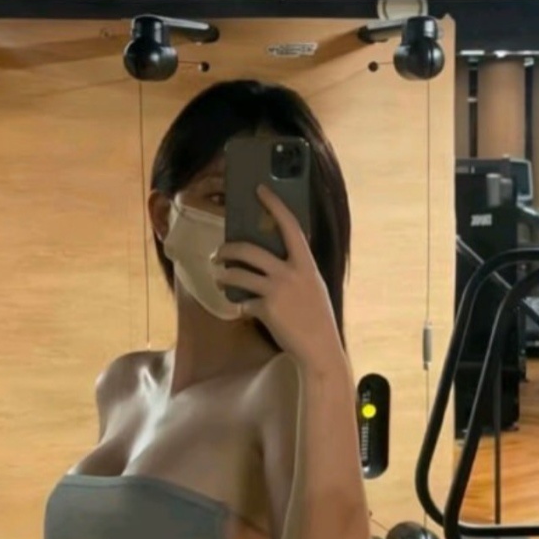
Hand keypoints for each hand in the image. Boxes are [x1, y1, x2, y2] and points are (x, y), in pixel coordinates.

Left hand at [211, 186, 341, 366]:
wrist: (319, 348)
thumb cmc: (317, 319)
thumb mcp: (313, 288)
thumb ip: (297, 273)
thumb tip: (273, 263)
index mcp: (306, 264)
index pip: (290, 226)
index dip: (274, 205)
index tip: (259, 189)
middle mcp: (290, 273)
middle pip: (249, 250)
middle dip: (228, 249)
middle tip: (219, 253)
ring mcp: (277, 291)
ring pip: (238, 274)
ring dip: (223, 274)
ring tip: (218, 276)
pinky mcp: (266, 309)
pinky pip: (243, 302)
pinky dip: (239, 305)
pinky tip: (239, 308)